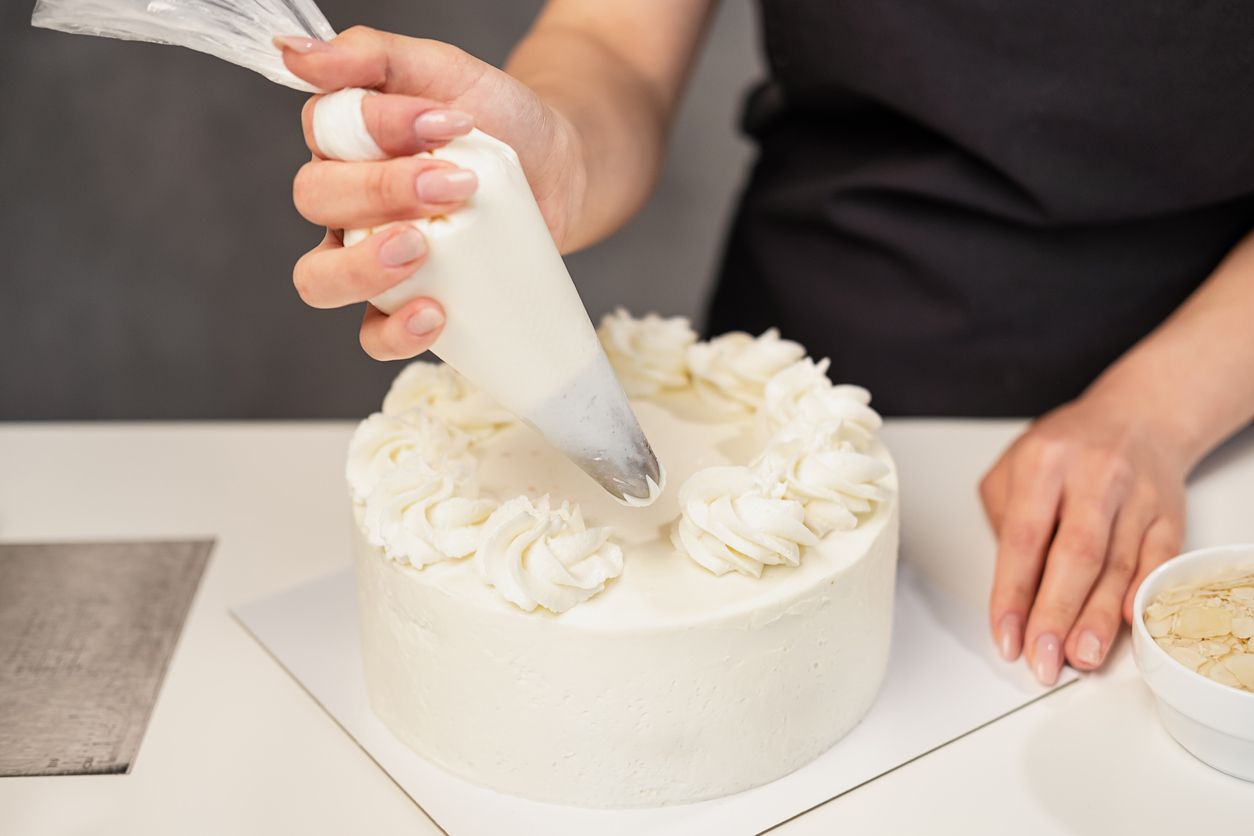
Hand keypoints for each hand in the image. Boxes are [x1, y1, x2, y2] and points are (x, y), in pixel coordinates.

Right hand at [277, 27, 587, 359]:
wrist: (559, 170)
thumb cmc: (499, 119)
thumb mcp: (445, 71)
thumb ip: (373, 56)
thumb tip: (296, 53)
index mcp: (343, 140)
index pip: (323, 132)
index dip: (378, 129)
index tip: (451, 120)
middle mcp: (343, 202)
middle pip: (316, 202)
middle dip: (380, 192)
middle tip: (453, 185)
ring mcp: (368, 258)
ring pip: (320, 277)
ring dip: (361, 267)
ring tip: (419, 248)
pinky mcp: (405, 304)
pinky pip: (371, 335)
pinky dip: (394, 331)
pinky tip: (434, 313)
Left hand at [979, 388, 1188, 684]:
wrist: (1138, 416)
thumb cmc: (1067, 449)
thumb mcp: (1014, 467)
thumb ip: (1004, 521)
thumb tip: (1012, 589)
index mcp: (1044, 463)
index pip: (1023, 539)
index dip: (1013, 594)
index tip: (1006, 635)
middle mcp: (1093, 476)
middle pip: (1075, 556)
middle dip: (1056, 616)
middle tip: (1042, 659)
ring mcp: (1137, 494)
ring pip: (1118, 564)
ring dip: (1096, 619)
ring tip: (1080, 656)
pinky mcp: (1170, 512)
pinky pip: (1158, 560)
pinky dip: (1142, 595)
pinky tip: (1126, 625)